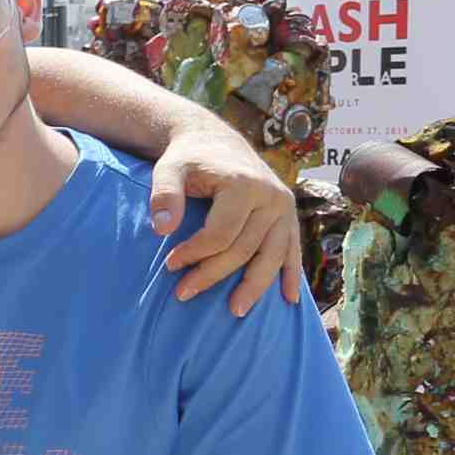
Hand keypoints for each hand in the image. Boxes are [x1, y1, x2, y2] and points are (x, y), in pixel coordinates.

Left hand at [148, 124, 300, 316]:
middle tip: (184, 293)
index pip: (221, 233)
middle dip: (213, 275)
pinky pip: (292, 250)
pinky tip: (288, 298)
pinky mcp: (288, 215)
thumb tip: (162, 229)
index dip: (195, 253)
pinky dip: (291, 274)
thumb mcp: (168, 168)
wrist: (214, 142)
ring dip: (255, 287)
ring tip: (236, 312)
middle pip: (244, 249)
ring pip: (272, 256)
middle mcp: (271, 196)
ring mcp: (283, 207)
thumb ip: (163, 194)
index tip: (170, 265)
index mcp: (244, 184)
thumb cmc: (188, 159)